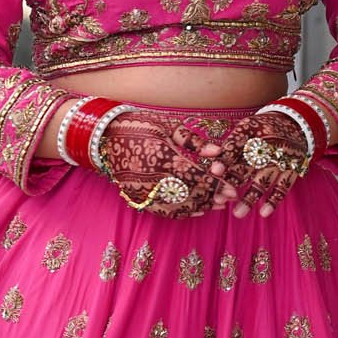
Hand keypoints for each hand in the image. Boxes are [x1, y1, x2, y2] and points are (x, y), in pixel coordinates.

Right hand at [94, 113, 229, 216]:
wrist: (105, 135)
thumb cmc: (141, 125)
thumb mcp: (169, 126)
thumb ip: (194, 142)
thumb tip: (218, 153)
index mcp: (161, 155)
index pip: (196, 177)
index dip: (216, 186)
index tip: (232, 190)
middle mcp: (151, 175)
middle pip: (189, 194)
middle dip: (212, 198)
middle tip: (229, 198)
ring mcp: (142, 189)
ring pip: (177, 206)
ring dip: (199, 207)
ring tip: (216, 205)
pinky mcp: (135, 196)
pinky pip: (161, 211)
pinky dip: (180, 213)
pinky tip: (195, 210)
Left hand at [209, 106, 311, 219]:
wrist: (295, 124)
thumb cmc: (263, 129)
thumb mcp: (246, 129)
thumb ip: (229, 145)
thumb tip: (208, 160)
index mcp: (252, 133)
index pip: (236, 147)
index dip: (225, 159)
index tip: (214, 171)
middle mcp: (267, 146)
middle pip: (246, 167)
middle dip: (232, 183)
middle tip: (218, 199)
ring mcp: (280, 159)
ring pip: (263, 180)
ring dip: (250, 198)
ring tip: (237, 214)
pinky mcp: (292, 168)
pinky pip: (283, 186)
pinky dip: (274, 200)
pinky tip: (263, 213)